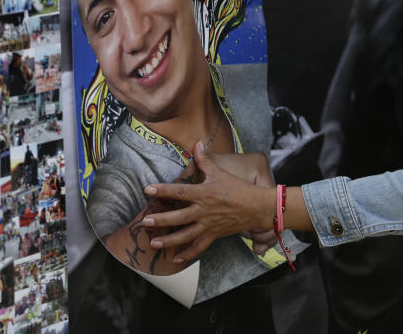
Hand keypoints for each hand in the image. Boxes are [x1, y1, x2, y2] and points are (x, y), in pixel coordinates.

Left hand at [142, 141, 273, 263]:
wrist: (257, 207)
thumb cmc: (238, 188)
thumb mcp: (220, 172)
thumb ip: (204, 160)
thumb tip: (196, 143)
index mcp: (204, 193)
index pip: (180, 192)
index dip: (163, 190)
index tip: (148, 190)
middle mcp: (204, 211)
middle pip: (179, 217)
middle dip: (161, 220)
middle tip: (145, 222)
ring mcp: (208, 225)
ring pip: (186, 235)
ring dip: (169, 240)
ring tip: (153, 243)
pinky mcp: (214, 235)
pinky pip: (199, 247)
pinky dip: (187, 254)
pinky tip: (174, 259)